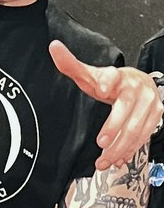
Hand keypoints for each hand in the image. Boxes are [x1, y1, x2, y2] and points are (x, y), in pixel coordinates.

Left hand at [49, 39, 162, 169]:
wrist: (139, 83)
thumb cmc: (112, 81)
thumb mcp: (91, 74)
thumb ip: (71, 64)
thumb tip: (54, 47)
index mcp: (116, 76)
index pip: (111, 76)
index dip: (107, 81)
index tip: (101, 89)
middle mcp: (135, 89)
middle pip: (126, 109)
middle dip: (113, 127)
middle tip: (101, 142)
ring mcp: (148, 103)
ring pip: (136, 127)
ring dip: (120, 147)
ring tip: (105, 159)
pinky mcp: (155, 116)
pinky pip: (144, 135)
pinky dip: (131, 149)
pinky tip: (119, 158)